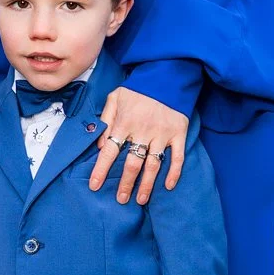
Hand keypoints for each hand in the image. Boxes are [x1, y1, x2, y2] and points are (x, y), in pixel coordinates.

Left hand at [89, 88, 187, 204]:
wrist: (167, 75)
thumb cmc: (137, 88)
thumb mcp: (115, 98)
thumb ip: (105, 120)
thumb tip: (98, 145)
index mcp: (124, 123)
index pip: (109, 152)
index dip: (101, 170)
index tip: (94, 186)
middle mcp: (142, 131)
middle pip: (132, 164)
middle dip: (125, 184)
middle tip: (121, 199)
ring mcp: (162, 134)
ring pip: (153, 165)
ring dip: (147, 185)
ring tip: (140, 199)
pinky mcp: (178, 133)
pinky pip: (177, 157)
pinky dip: (174, 173)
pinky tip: (168, 186)